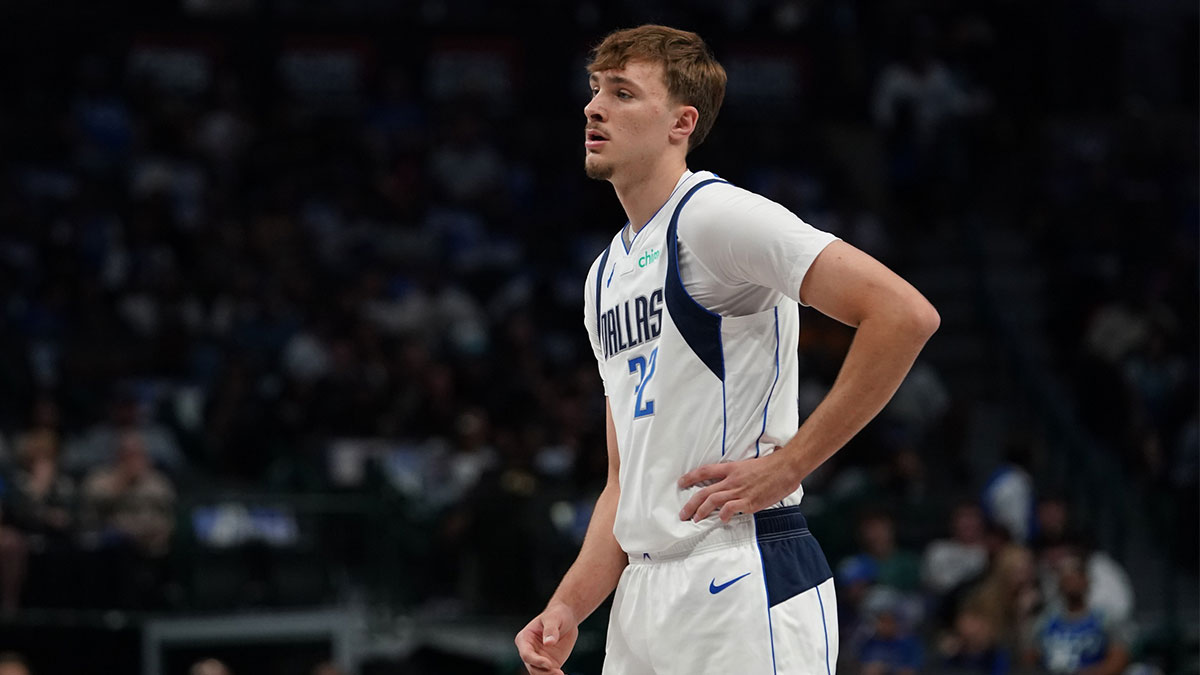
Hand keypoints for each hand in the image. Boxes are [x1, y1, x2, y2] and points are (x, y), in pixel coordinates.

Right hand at [514, 602, 578, 674]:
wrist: (567, 618)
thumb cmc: (557, 614)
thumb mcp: (554, 618)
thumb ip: (550, 630)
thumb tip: (548, 643)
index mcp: (524, 639)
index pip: (526, 654)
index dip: (536, 661)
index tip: (549, 664)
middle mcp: (529, 651)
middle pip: (532, 668)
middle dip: (544, 673)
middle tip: (558, 673)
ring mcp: (539, 659)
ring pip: (540, 674)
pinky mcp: (550, 664)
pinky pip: (550, 674)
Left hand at [678, 450, 800, 522]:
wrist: (786, 467)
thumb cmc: (771, 466)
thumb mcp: (748, 466)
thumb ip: (737, 474)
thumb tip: (730, 483)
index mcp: (731, 468)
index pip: (705, 471)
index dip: (691, 477)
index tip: (681, 482)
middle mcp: (732, 480)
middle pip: (704, 491)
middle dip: (691, 504)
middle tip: (683, 513)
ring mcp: (740, 491)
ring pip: (713, 500)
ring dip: (701, 511)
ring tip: (695, 519)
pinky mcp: (749, 502)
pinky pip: (731, 509)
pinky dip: (723, 515)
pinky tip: (721, 519)